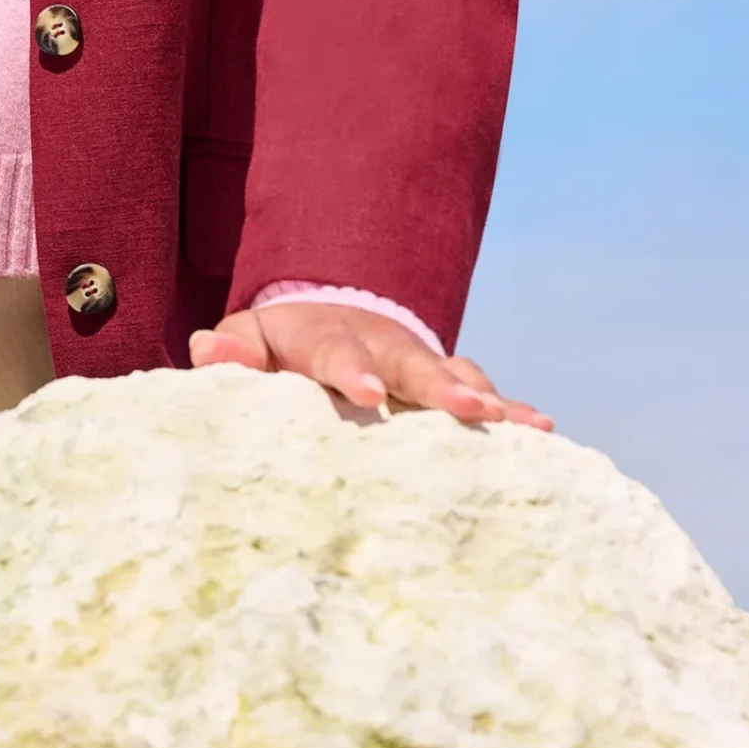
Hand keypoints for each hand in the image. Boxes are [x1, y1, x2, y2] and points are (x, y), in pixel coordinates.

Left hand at [188, 300, 552, 429]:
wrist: (324, 314)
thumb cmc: (277, 345)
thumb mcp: (246, 338)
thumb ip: (229, 350)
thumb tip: (205, 351)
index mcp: (325, 337)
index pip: (336, 352)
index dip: (352, 372)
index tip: (369, 395)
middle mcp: (381, 344)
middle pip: (413, 363)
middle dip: (442, 388)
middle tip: (473, 412)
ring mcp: (418, 360)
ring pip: (457, 374)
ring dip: (488, 398)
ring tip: (526, 425)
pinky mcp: (443, 381)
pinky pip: (481, 392)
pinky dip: (511, 411)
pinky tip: (543, 432)